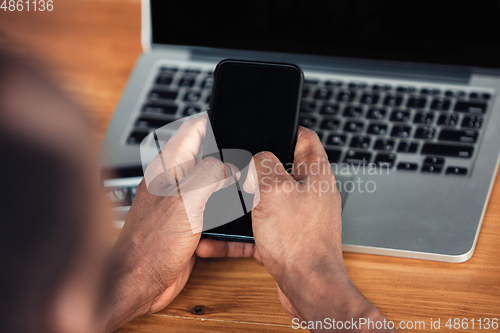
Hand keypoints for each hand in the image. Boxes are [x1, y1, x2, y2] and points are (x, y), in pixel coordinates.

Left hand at [99, 115, 238, 331]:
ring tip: (244, 179)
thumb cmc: (150, 245)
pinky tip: (233, 208)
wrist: (140, 284)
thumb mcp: (185, 201)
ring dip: (227, 179)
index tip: (235, 117)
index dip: (213, 120)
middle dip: (227, 152)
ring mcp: (180, 201)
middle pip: (205, 154)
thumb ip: (209, 176)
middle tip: (247, 153)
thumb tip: (232, 168)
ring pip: (210, 179)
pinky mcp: (187, 221)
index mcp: (167, 167)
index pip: (192, 130)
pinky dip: (224, 203)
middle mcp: (173, 180)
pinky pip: (211, 203)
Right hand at [197, 126, 343, 317]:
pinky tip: (220, 238)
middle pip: (282, 167)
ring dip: (244, 201)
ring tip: (225, 200)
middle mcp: (310, 192)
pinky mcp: (287, 236)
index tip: (266, 125)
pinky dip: (241, 231)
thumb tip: (257, 157)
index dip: (285, 127)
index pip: (305, 137)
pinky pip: (260, 227)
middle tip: (236, 165)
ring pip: (267, 198)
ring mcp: (299, 215)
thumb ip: (263, 165)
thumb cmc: (299, 242)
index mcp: (315, 173)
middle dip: (255, 166)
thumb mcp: (274, 190)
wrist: (307, 288)